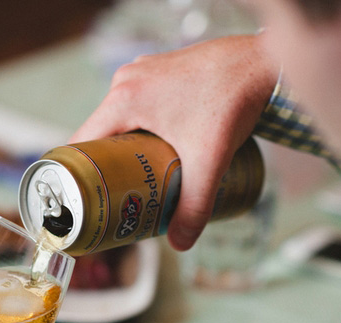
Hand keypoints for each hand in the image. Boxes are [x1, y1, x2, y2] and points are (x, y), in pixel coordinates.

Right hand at [71, 34, 277, 249]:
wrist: (263, 63)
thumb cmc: (234, 102)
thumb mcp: (209, 161)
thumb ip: (195, 206)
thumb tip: (180, 243)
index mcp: (124, 99)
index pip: (82, 143)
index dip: (77, 175)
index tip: (84, 199)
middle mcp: (126, 81)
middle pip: (98, 133)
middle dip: (103, 167)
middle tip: (113, 197)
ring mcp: (141, 73)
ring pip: (117, 119)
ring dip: (121, 147)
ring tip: (134, 178)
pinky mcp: (157, 71)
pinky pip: (133, 104)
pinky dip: (136, 127)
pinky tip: (152, 148)